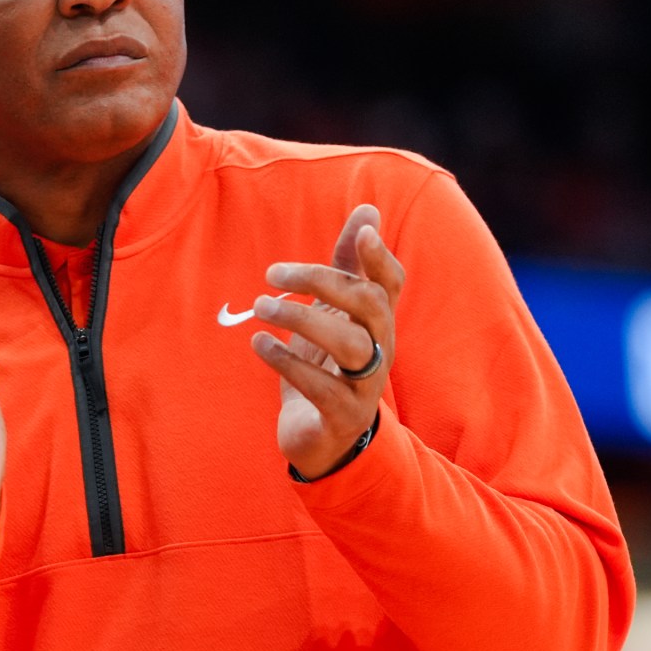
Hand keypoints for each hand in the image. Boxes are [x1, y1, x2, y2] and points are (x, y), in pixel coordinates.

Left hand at [250, 203, 405, 477]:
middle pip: (369, 306)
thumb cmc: (328, 367)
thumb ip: (347, 265)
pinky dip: (287, 361)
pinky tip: (260, 343)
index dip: (380, 259)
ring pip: (349, 344)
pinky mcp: (342, 416)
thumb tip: (368, 210)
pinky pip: (321, 387)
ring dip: (301, 318)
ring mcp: (365, 386)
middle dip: (323, 281)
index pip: (391, 284)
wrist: (322, 439)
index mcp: (378, 324)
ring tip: (260, 308)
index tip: (363, 232)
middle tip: (272, 272)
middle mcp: (380, 350)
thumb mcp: (335, 314)